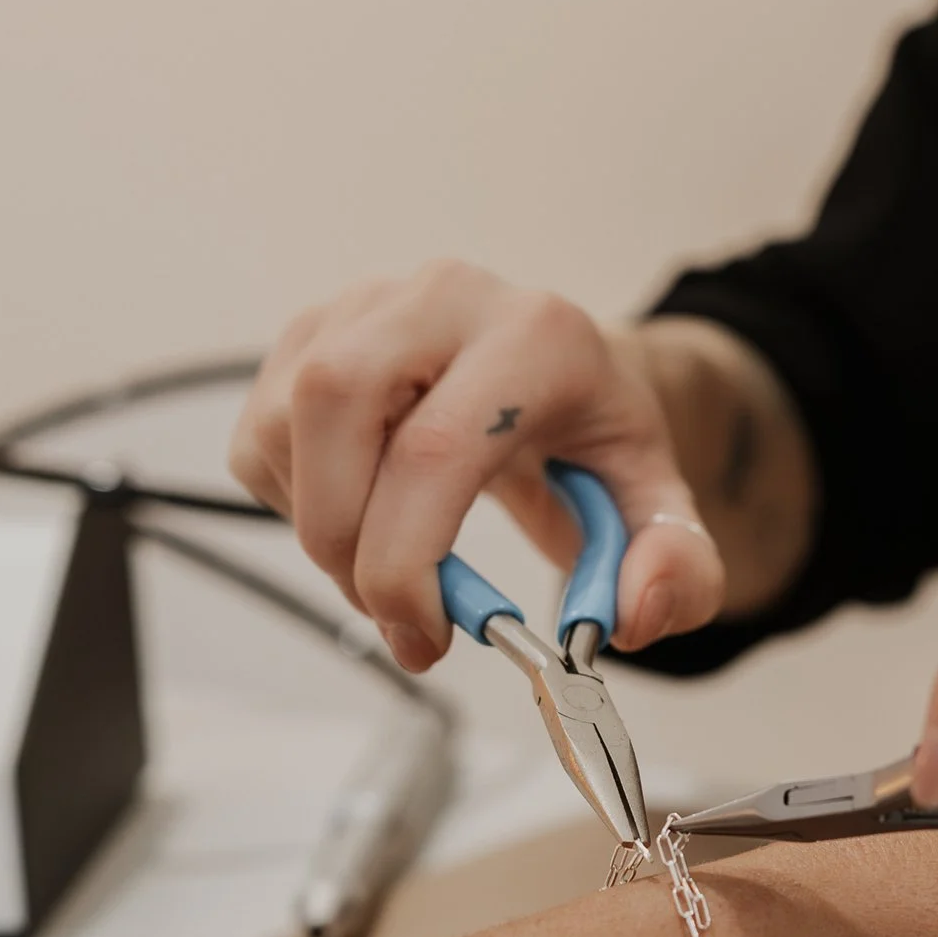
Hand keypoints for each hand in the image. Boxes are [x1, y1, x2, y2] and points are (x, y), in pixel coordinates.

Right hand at [231, 262, 725, 665]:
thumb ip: (678, 568)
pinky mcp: (307, 331)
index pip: (436, 449)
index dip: (409, 563)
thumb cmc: (589, 437)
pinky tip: (363, 508)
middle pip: (332, 403)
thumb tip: (635, 614)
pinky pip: (258, 434)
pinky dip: (293, 502)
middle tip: (390, 611)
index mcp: (535, 335)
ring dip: (318, 523)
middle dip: (343, 537)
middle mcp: (442, 298)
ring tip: (388, 559)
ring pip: (283, 422)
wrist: (556, 371)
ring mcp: (363, 305)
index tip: (425, 638)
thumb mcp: (656, 504)